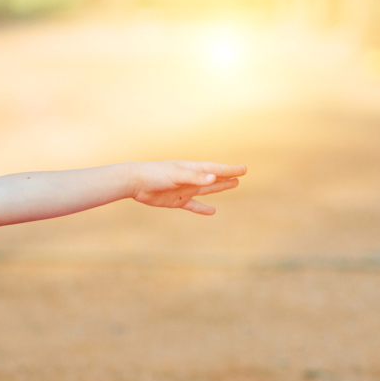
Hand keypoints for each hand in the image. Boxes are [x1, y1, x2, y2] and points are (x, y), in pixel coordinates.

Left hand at [130, 161, 245, 214]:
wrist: (135, 182)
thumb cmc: (155, 175)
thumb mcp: (176, 175)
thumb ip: (195, 177)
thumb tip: (214, 178)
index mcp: (192, 169)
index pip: (215, 169)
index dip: (229, 169)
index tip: (244, 169)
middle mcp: (190, 179)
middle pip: (213, 178)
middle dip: (227, 176)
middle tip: (241, 174)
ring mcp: (184, 190)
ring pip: (206, 190)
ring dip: (219, 187)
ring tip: (233, 185)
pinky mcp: (176, 201)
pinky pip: (193, 205)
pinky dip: (202, 209)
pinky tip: (212, 211)